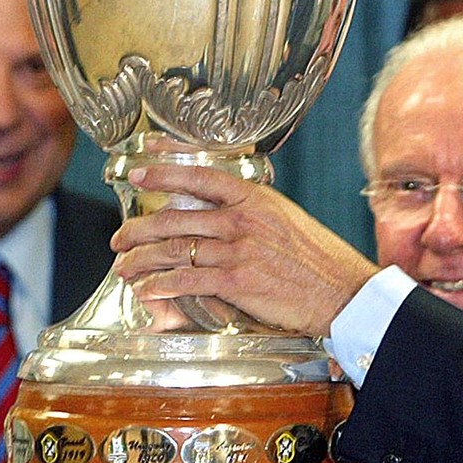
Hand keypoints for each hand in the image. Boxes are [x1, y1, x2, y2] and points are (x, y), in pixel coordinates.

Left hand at [111, 164, 378, 336]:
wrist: (344, 293)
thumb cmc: (317, 260)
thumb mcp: (285, 220)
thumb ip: (250, 213)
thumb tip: (217, 216)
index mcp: (255, 198)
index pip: (200, 175)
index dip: (164, 171)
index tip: (138, 170)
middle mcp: (243, 219)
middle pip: (176, 217)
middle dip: (139, 229)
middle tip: (119, 238)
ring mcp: (240, 250)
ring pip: (176, 248)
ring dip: (142, 259)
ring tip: (124, 267)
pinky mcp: (238, 281)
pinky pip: (188, 279)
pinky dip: (161, 285)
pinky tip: (147, 290)